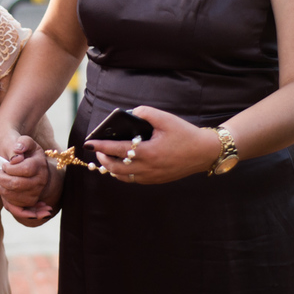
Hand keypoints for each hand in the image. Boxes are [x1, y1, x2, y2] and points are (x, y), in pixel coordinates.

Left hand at [0, 136, 60, 226]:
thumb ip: (22, 143)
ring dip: (1, 188)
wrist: (23, 159)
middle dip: (2, 178)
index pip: (25, 169)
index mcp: (40, 163)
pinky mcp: (30, 200)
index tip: (5, 165)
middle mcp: (42, 179)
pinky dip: (5, 197)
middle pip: (18, 184)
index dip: (10, 168)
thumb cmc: (18, 148)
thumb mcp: (20, 140)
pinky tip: (1, 187)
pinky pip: (15, 205)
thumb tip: (18, 151)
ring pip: (15, 196)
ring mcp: (37, 191)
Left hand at [87, 106, 220, 184]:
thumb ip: (145, 113)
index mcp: (148, 152)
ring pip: (123, 177)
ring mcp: (151, 176)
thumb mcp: (166, 119)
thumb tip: (130, 113)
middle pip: (116, 167)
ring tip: (106, 158)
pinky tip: (121, 165)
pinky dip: (123, 174)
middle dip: (103, 159)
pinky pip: (133, 180)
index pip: (117, 150)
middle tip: (97, 151)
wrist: (204, 152)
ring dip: (112, 168)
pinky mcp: (156, 180)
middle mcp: (148, 167)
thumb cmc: (185, 134)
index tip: (89, 143)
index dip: (101, 146)